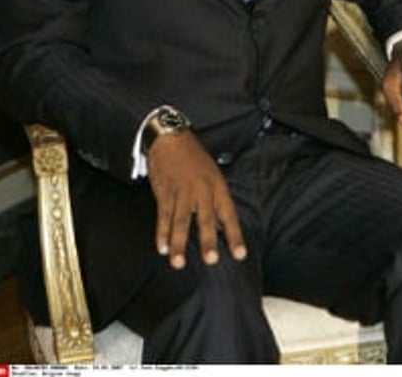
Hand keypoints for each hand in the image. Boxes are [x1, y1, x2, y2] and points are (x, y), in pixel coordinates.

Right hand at [146, 131, 245, 269]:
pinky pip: (164, 215)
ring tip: (178, 263)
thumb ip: (216, 203)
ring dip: (179, 244)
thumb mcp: (213, 176)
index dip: (235, 236)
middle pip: (206, 220)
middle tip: (211, 260)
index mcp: (218, 187)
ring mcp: (182, 192)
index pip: (229, 215)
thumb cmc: (194, 159)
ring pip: (181, 221)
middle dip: (208, 241)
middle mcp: (202, 190)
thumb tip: (221, 228)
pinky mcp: (164, 192)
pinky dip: (162, 233)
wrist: (171, 139)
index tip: (240, 254)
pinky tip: (162, 248)